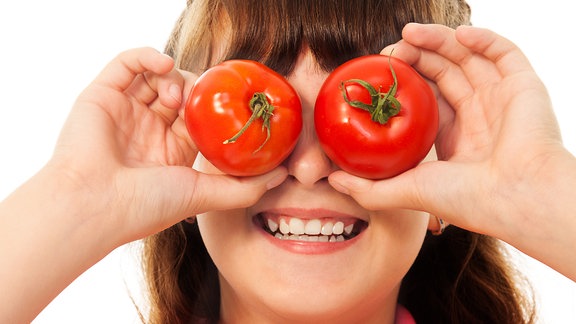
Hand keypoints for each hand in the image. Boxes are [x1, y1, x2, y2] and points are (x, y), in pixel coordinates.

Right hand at [49, 48, 286, 243]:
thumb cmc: (146, 205)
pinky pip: (126, 62)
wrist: (95, 205)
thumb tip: (285, 176)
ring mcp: (124, 110)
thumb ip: (245, 187)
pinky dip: (148, 56)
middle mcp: (148, 128)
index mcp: (171, 149)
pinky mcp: (101, 94)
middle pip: (182, 91)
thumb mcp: (204, 195)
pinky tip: (164, 65)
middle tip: (209, 95)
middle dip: (199, 90)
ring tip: (179, 94)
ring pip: (157, 75)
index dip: (217, 106)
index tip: (235, 99)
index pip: (200, 116)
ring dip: (175, 76)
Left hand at [329, 24, 575, 274]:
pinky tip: (457, 34)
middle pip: (444, 72)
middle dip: (415, 56)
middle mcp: (479, 114)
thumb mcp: (407, 191)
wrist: (513, 198)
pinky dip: (482, 38)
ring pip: (468, 57)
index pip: (426, 97)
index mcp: (455, 135)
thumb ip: (368, 188)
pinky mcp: (523, 86)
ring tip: (409, 33)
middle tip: (389, 51)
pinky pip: (503, 52)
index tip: (379, 71)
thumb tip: (332, 179)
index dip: (403, 80)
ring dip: (439, 40)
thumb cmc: (466, 199)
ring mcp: (501, 98)